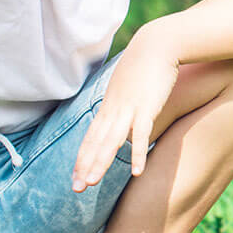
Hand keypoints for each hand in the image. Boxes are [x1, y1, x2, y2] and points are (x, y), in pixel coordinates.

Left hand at [71, 35, 178, 191]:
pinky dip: (137, 153)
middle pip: (96, 141)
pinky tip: (137, 172)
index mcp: (109, 105)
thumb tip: (118, 109)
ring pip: (112, 140)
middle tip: (76, 188)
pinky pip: (141, 135)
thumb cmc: (144, 63)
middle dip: (85, 165)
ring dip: (101, 162)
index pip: (91, 135)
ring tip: (91, 183)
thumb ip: (121, 98)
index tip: (75, 176)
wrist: (157, 43)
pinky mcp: (148, 107)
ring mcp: (130, 109)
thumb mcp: (127, 83)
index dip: (83, 156)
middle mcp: (114, 109)